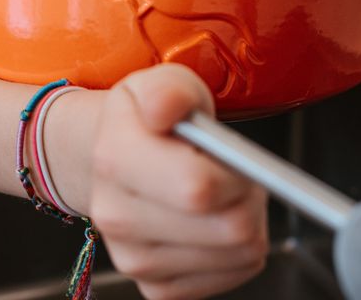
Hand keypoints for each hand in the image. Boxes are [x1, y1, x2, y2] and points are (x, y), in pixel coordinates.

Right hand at [90, 64, 267, 299]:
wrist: (109, 155)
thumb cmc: (148, 117)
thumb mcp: (163, 82)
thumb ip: (170, 90)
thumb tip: (164, 110)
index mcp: (114, 157)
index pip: (198, 188)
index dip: (237, 172)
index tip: (232, 154)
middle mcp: (115, 216)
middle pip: (230, 229)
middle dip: (251, 196)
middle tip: (234, 171)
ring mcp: (132, 259)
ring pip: (238, 256)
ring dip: (247, 221)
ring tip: (221, 191)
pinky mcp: (154, 287)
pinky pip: (230, 278)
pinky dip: (236, 251)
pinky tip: (211, 220)